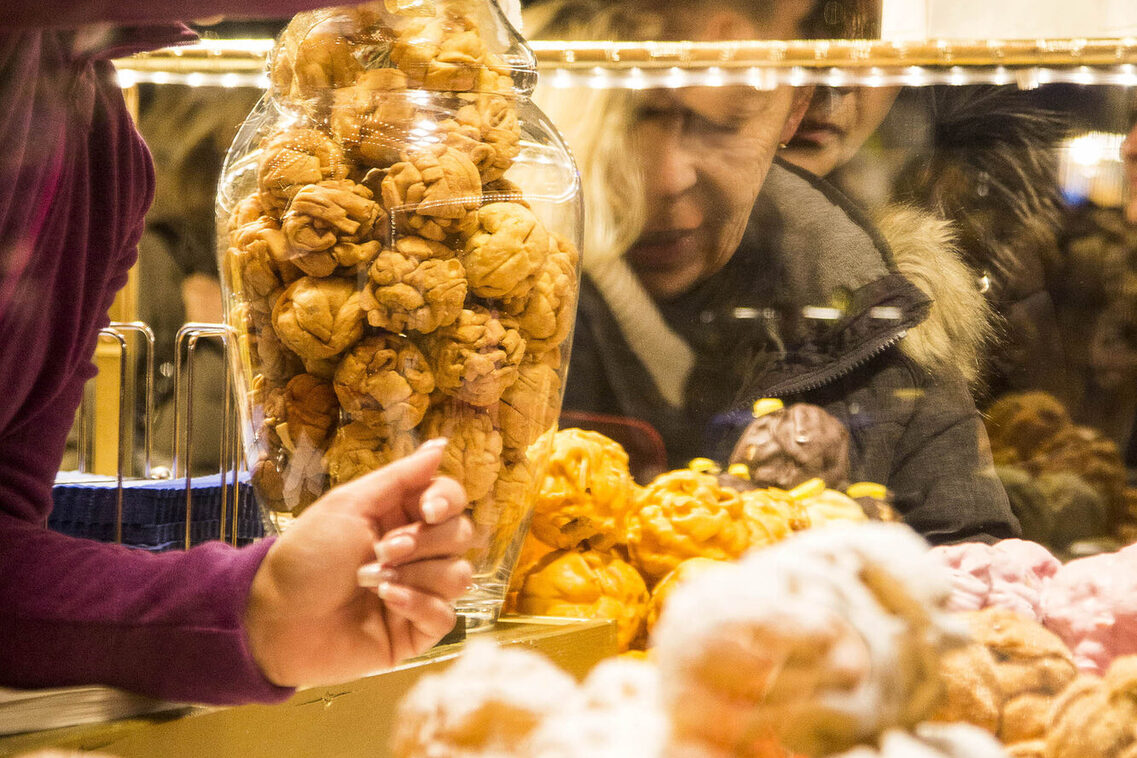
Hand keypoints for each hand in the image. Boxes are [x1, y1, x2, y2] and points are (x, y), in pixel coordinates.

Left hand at [244, 439, 473, 687]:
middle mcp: (417, 551)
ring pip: (459, 575)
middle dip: (423, 542)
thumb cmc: (307, 556)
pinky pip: (446, 615)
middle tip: (381, 550)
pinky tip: (386, 602)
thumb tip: (442, 444)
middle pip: (460, 535)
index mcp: (401, 515)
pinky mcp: (417, 631)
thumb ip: (402, 476)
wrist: (278, 619)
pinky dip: (418, 605)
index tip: (428, 511)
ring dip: (416, 575)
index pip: (451, 499)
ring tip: (372, 581)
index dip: (447, 501)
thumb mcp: (349, 505)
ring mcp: (420, 591)